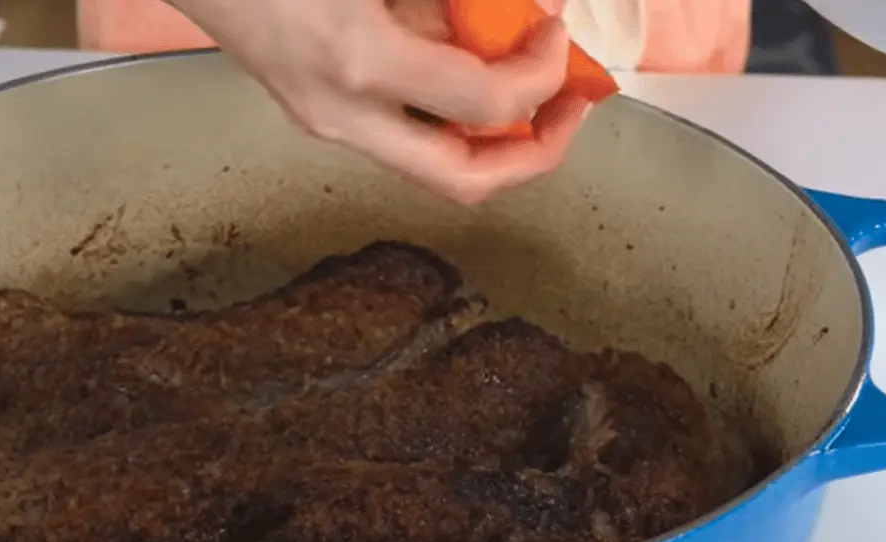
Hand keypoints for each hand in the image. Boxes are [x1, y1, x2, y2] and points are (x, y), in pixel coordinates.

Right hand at [168, 0, 589, 203]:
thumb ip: (448, 3)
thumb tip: (515, 15)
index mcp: (357, 60)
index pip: (483, 102)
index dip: (541, 74)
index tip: (557, 32)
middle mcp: (340, 111)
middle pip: (463, 181)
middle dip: (533, 154)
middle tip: (568, 108)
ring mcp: (325, 122)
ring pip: (435, 165)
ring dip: (494, 136)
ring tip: (527, 83)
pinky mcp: (316, 113)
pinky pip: (405, 134)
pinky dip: (450, 115)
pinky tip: (464, 67)